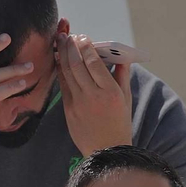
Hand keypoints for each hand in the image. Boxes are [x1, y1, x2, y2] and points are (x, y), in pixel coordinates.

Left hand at [58, 33, 132, 154]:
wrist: (106, 151)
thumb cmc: (120, 122)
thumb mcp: (126, 98)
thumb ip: (122, 75)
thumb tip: (120, 54)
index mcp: (110, 92)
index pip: (94, 63)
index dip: (85, 47)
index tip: (83, 37)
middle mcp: (93, 96)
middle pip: (76, 64)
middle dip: (70, 46)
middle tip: (67, 35)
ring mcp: (78, 103)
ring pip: (66, 73)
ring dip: (61, 54)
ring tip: (60, 41)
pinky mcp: (68, 109)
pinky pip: (62, 85)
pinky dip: (60, 69)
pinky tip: (59, 59)